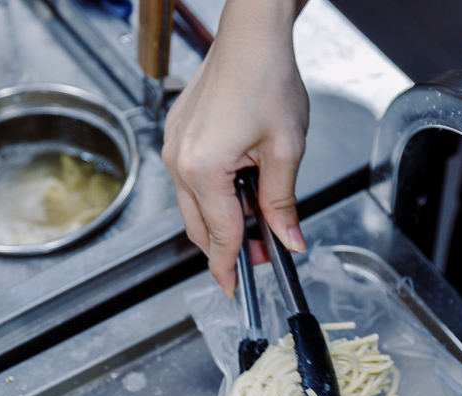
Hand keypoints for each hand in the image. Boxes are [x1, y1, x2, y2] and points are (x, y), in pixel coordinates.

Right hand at [162, 0, 308, 295]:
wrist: (251, 36)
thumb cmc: (267, 79)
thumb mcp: (286, 150)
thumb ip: (283, 203)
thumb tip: (288, 240)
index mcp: (202, 169)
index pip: (219, 235)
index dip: (230, 267)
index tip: (235, 291)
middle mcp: (179, 161)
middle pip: (199, 228)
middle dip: (228, 248)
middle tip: (262, 253)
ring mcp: (173, 148)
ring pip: (193, 207)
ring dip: (221, 220)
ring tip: (257, 215)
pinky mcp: (176, 137)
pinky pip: (190, 182)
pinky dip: (212, 195)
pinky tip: (240, 187)